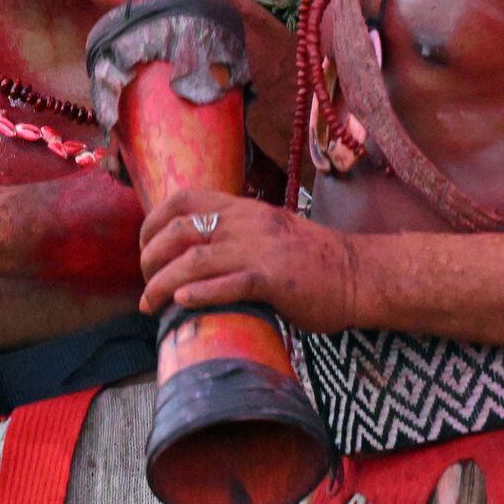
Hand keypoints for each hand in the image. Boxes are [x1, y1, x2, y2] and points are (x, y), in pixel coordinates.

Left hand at [138, 187, 364, 332]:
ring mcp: (260, 250)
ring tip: (150, 304)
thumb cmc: (313, 259)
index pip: (184, 199)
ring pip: (195, 260)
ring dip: (162, 283)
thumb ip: (236, 233)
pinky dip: (200, 293)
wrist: (358, 274)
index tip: (144, 247)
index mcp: (244, 208)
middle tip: (145, 282)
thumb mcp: (269, 231)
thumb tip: (195, 253)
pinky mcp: (275, 280)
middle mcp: (247, 223)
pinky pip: (230, 284)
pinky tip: (182, 303)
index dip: (153, 222)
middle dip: (150, 257)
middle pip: (180, 230)